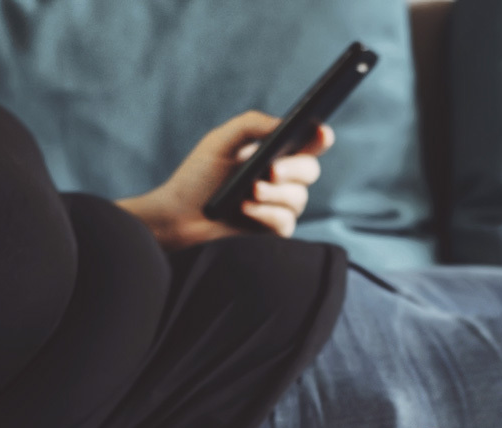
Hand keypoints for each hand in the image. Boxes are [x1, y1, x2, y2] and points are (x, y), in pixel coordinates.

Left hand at [117, 110, 333, 249]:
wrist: (179, 214)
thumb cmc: (198, 176)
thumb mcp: (220, 141)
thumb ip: (251, 125)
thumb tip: (283, 124)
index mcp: (275, 153)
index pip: (308, 144)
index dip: (321, 137)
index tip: (321, 132)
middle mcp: (283, 179)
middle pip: (310, 170)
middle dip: (293, 169)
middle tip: (271, 170)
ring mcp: (279, 205)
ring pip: (298, 198)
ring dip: (273, 194)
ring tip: (249, 192)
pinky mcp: (272, 229)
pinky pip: (285, 222)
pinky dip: (266, 215)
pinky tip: (246, 210)